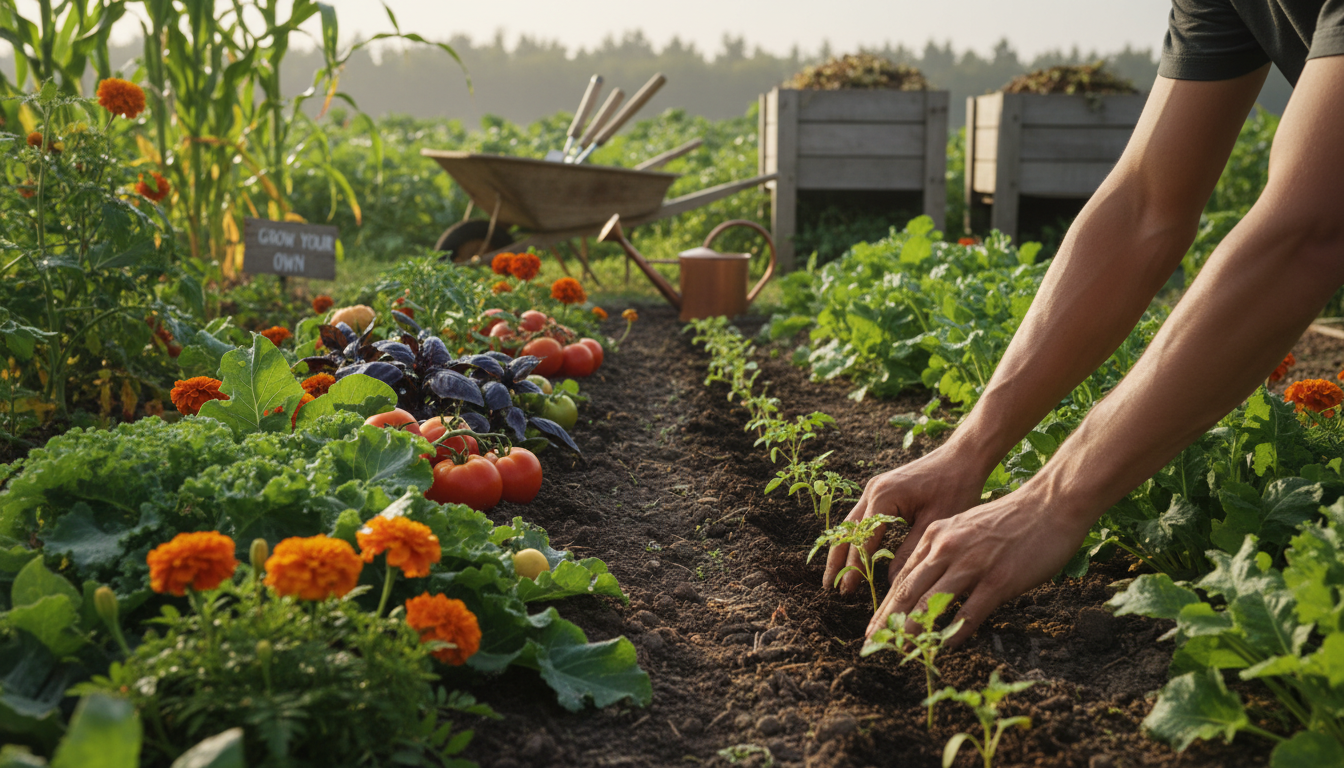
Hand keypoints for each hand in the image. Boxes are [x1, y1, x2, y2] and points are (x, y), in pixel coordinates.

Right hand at [822, 444, 985, 594]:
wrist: (963, 457)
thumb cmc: (954, 488)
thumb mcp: (934, 525)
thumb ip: (909, 553)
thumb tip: (890, 583)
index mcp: (883, 497)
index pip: (862, 540)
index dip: (854, 568)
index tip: (847, 591)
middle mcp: (873, 490)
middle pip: (847, 530)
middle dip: (838, 560)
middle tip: (830, 587)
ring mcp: (875, 488)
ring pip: (850, 523)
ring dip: (842, 549)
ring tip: (835, 574)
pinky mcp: (882, 489)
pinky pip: (862, 516)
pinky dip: (854, 537)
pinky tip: (853, 552)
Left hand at [865, 483, 1094, 645]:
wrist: (1049, 505)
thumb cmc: (1011, 519)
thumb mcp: (965, 526)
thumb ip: (945, 551)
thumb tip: (929, 581)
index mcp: (937, 535)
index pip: (902, 575)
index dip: (886, 605)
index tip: (874, 626)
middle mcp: (947, 548)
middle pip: (908, 591)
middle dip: (888, 621)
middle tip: (873, 644)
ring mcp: (972, 564)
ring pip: (930, 604)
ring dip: (913, 631)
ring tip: (902, 652)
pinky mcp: (997, 580)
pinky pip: (969, 614)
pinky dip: (955, 633)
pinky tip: (945, 648)